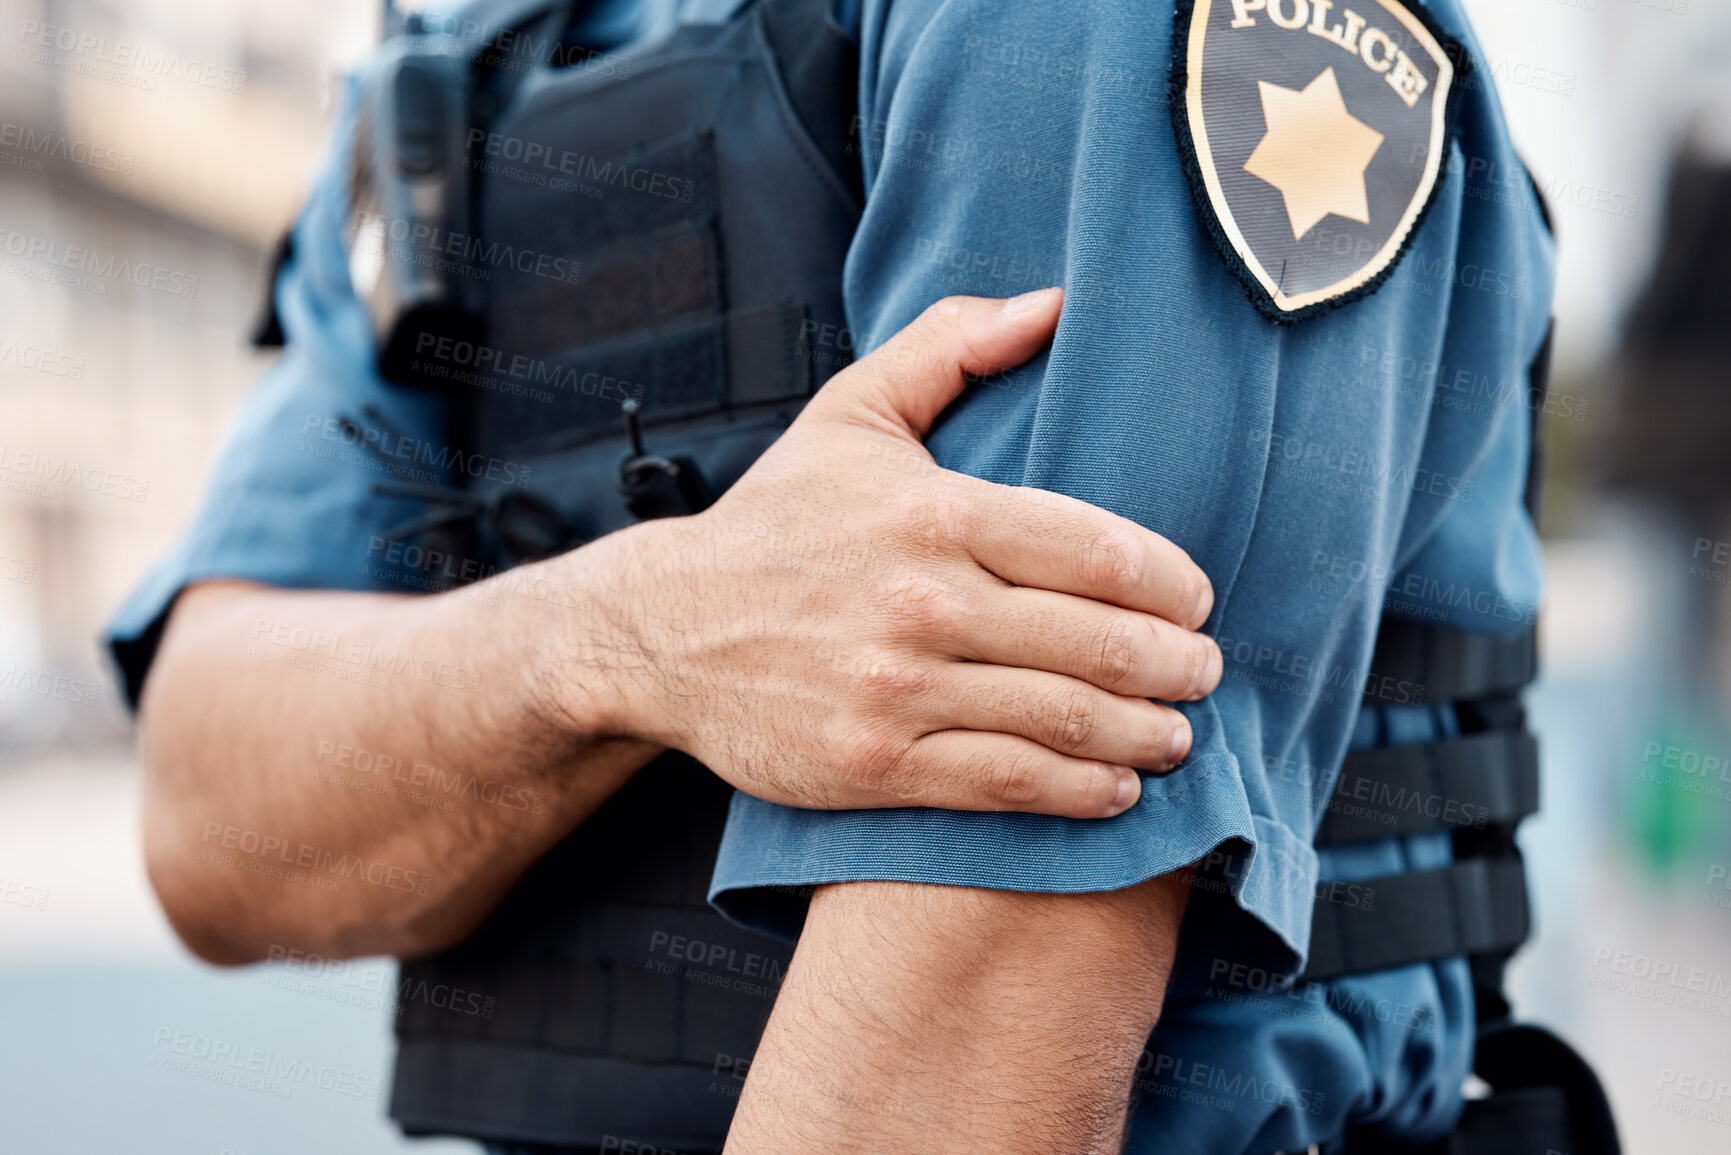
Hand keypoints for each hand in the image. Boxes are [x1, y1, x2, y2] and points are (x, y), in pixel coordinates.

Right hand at [571, 289, 1221, 818]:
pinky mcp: (875, 763)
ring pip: (1065, 719)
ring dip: (1147, 731)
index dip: (1173, 585)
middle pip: (1099, 642)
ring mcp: (897, 689)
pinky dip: (1082, 791)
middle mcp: (923, 601)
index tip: (1196, 601)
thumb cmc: (775, 522)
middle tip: (1204, 671)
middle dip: (1177, 664)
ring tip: (1179, 731)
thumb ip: (951, 346)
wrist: (663, 631)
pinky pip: (1008, 783)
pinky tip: (1117, 785)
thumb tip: (1055, 303)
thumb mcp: (850, 413)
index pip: (1100, 551)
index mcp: (934, 511)